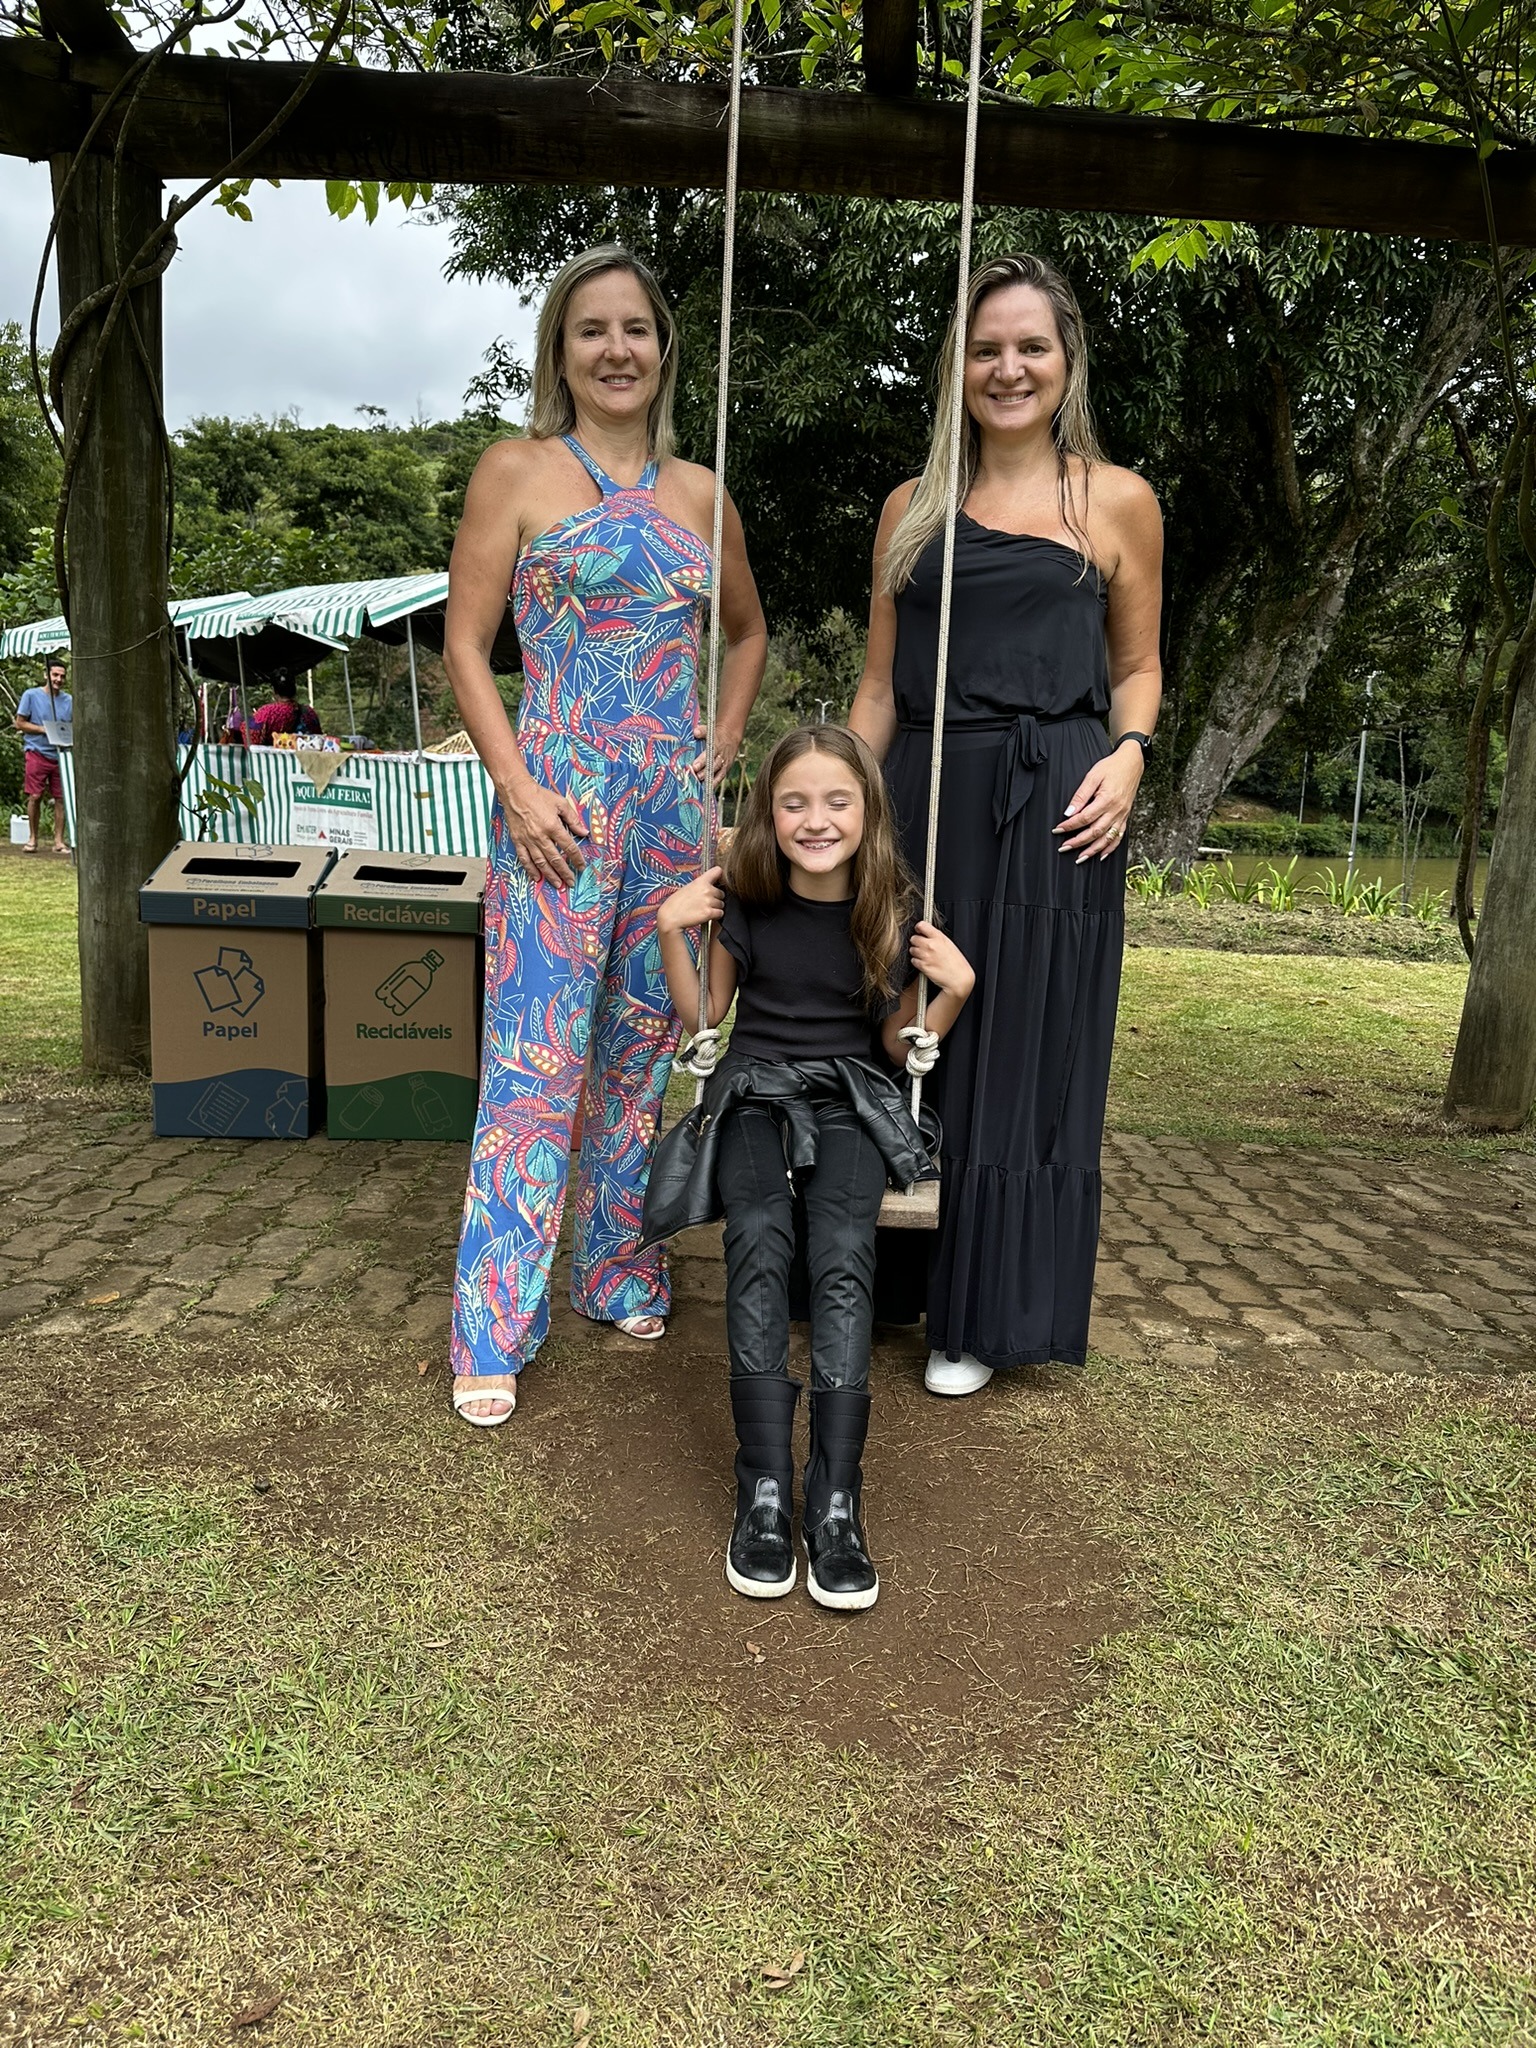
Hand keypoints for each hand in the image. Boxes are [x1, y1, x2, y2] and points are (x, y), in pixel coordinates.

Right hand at [502, 772, 587, 887]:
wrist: (516, 791)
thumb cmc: (539, 795)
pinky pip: (524, 859)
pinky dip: (530, 870)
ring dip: (550, 875)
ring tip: (557, 884)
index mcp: (553, 827)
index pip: (568, 847)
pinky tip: (536, 877)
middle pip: (555, 859)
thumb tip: (584, 832)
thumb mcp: (561, 803)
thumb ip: (573, 819)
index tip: (581, 866)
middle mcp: (541, 836)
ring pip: (541, 863)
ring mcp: (528, 840)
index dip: (577, 859)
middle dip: (565, 873)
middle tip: (571, 882)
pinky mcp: (518, 840)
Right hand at [658, 864, 725, 934]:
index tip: (717, 881)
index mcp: (700, 881)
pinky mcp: (709, 913)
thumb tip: (710, 886)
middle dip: (716, 898)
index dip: (719, 876)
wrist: (670, 917)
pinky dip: (715, 916)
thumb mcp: (687, 888)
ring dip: (715, 908)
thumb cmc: (676, 903)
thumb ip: (700, 885)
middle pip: (722, 893)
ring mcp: (708, 901)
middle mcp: (706, 890)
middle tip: (705, 903)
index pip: (718, 871)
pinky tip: (706, 915)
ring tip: (703, 910)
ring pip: (721, 904)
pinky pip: (720, 913)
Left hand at [692, 722, 741, 786]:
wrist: (730, 737)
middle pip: (713, 765)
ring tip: (700, 784)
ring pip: (717, 773)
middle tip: (695, 776)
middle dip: (704, 772)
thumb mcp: (710, 730)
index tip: (694, 766)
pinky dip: (714, 783)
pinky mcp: (725, 769)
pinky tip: (707, 789)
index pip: (709, 753)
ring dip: (709, 779)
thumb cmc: (715, 735)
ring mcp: (724, 763)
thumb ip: (702, 731)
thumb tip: (695, 732)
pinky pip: (720, 777)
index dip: (702, 760)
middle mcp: (721, 756)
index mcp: (717, 745)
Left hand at [909, 920, 974, 1000]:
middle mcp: (930, 945)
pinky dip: (917, 961)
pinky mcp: (922, 966)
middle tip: (922, 946)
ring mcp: (925, 955)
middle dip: (917, 942)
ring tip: (925, 956)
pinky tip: (925, 963)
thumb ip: (938, 938)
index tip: (919, 931)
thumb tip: (928, 934)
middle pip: (913, 938)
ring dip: (916, 952)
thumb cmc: (957, 963)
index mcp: (939, 937)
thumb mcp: (950, 944)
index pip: (921, 925)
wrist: (959, 978)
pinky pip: (913, 960)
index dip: (919, 928)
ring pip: (912, 949)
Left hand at [1055, 742, 1142, 861]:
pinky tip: (1101, 855)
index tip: (1058, 830)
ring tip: (1080, 858)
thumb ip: (1080, 795)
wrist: (1132, 762)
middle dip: (1078, 842)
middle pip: (1095, 832)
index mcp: (1107, 799)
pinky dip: (1110, 848)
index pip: (1085, 818)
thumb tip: (1069, 812)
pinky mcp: (1125, 817)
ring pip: (1107, 838)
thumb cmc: (1112, 767)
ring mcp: (1122, 815)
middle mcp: (1116, 810)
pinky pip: (1119, 837)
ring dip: (1093, 850)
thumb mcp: (1093, 775)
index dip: (1070, 826)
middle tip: (1064, 848)